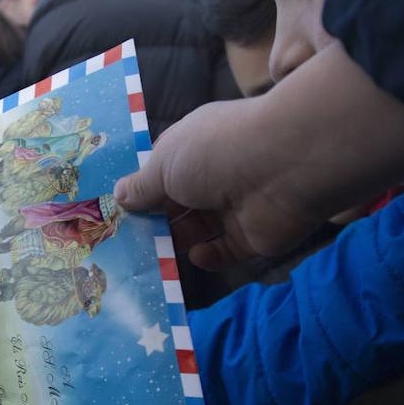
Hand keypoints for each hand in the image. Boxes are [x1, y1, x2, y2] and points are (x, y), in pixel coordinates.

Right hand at [114, 43, 403, 267]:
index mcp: (194, 148)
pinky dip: (209, 256)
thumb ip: (141, 186)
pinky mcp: (254, 236)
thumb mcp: (165, 163)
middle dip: (154, 220)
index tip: (118, 211)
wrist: (285, 166)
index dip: (142, 190)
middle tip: (125, 241)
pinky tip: (198, 253)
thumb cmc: (216, 152)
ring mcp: (235, 207)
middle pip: (178, 204)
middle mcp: (215, 175)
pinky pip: (225, 252)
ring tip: (152, 254)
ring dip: (177, 241)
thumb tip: (119, 196)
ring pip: (198, 230)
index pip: (164, 171)